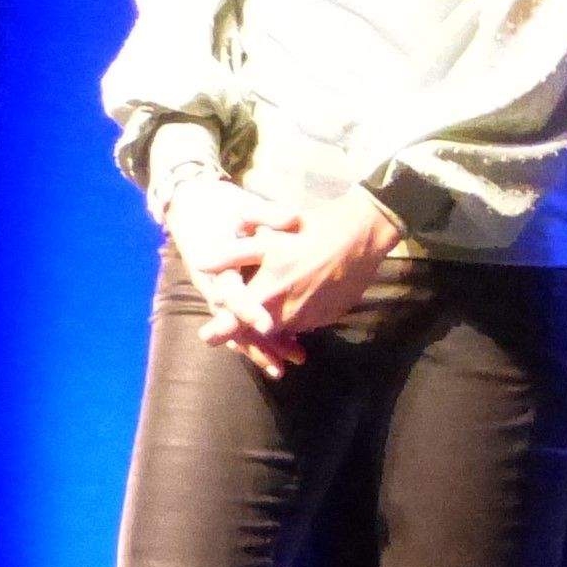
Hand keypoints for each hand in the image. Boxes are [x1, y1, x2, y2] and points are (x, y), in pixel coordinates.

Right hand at [165, 177, 302, 371]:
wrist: (193, 204)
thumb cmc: (222, 206)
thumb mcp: (244, 205)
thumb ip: (268, 215)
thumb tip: (293, 219)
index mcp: (215, 264)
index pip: (231, 293)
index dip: (248, 310)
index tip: (268, 325)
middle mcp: (213, 284)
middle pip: (234, 322)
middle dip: (258, 343)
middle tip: (283, 363)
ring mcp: (217, 293)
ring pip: (236, 328)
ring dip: (259, 348)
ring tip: (283, 368)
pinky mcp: (225, 296)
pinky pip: (238, 324)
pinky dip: (257, 340)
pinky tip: (279, 353)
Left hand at [212, 186, 401, 360]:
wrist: (364, 233)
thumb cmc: (311, 230)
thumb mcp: (267, 237)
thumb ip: (232, 255)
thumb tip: (202, 265)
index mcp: (268, 294)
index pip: (234, 324)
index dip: (218, 332)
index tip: (207, 336)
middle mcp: (287, 314)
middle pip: (259, 330)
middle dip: (250, 325)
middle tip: (251, 310)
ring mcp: (311, 319)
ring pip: (284, 327)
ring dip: (276, 319)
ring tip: (282, 296)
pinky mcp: (330, 317)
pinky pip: (305, 323)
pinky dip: (298, 314)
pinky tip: (304, 291)